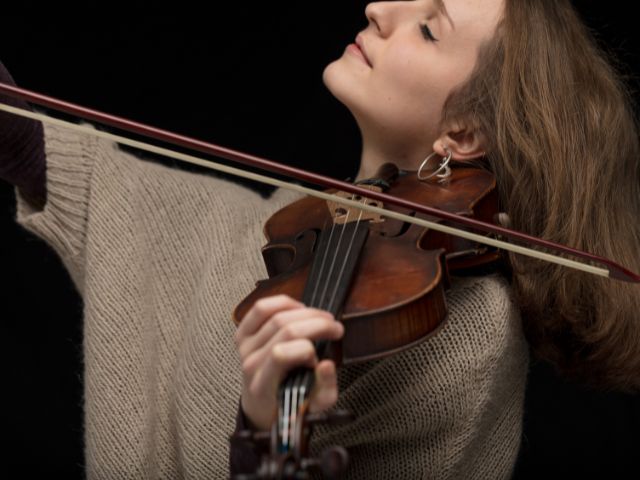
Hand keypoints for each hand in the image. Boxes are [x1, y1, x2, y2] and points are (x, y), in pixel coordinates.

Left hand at [234, 294, 343, 430]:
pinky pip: (260, 308)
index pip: (280, 355)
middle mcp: (250, 363)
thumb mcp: (313, 407)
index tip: (321, 359)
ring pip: (276, 316)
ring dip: (307, 312)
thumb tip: (326, 364)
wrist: (262, 406)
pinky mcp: (243, 334)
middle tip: (336, 328)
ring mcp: (244, 347)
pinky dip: (283, 302)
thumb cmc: (289, 405)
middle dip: (317, 324)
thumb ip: (325, 388)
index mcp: (263, 385)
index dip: (307, 351)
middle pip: (284, 330)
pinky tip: (300, 308)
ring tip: (322, 319)